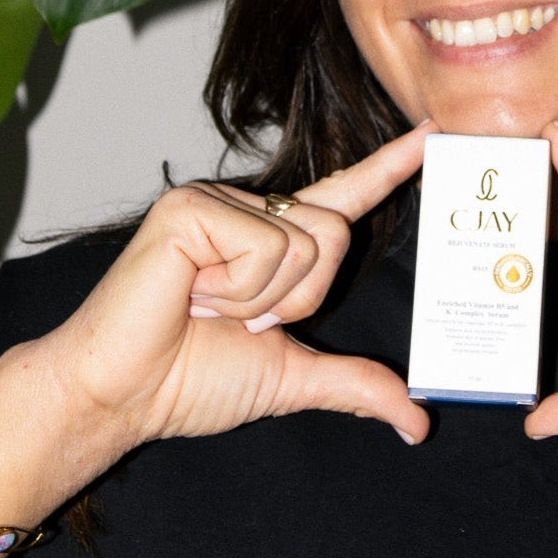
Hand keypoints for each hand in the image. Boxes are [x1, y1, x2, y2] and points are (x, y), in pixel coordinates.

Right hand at [43, 122, 435, 454]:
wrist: (124, 395)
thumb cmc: (189, 380)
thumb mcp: (292, 378)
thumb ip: (355, 385)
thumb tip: (418, 424)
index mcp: (275, 242)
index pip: (345, 196)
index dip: (390, 165)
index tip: (434, 134)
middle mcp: (250, 211)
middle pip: (337, 233)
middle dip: (302, 297)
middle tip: (240, 320)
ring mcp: (216, 202)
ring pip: (306, 242)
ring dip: (265, 298)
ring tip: (207, 307)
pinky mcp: (189, 207)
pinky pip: (264, 247)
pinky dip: (237, 290)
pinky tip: (190, 294)